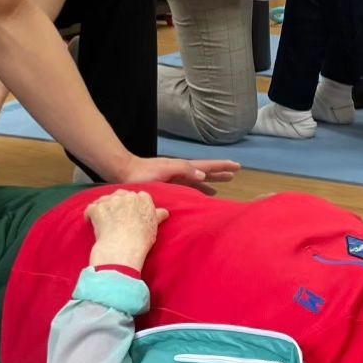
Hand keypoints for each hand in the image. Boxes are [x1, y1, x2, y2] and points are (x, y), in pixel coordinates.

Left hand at [86, 190, 169, 270]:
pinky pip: (90, 209)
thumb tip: (164, 212)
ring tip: (104, 220)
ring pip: (104, 199)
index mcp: (142, 198)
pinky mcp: (97, 208)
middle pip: (120, 195)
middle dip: (118, 204)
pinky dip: (90, 215)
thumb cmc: (141, 238)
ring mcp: (110, 201)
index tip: (132, 214)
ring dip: (103, 208)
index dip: (134, 205)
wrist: (123, 247)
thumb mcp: (154, 226)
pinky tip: (91, 221)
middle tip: (117, 218)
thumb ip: (158, 215)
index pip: (139, 197)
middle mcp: (127, 195)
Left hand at [115, 155, 240, 195]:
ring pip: (197, 181)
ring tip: (219, 189)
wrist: (125, 173)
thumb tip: (203, 174)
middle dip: (219, 173)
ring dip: (209, 183)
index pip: (207, 165)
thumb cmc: (144, 172)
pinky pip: (188, 188)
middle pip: (205, 172)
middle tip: (234, 174)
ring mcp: (175, 179)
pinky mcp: (168, 186)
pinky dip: (196, 191)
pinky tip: (197, 197)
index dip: (222, 166)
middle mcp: (182, 172)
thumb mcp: (165, 169)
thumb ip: (184, 170)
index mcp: (183, 167)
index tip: (237, 166)